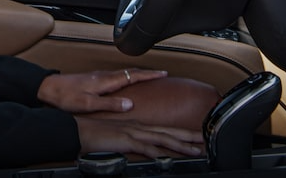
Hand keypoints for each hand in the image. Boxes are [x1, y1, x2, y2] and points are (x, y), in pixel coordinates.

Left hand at [37, 69, 166, 112]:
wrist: (49, 88)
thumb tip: (130, 104)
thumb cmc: (66, 97)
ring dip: (138, 74)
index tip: (163, 73)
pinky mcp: (94, 79)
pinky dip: (128, 76)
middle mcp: (104, 76)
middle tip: (161, 74)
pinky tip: (126, 81)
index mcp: (106, 81)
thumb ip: (110, 104)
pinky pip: (117, 75)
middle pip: (131, 72)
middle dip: (148, 72)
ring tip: (149, 77)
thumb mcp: (89, 104)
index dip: (149, 75)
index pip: (133, 76)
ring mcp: (99, 76)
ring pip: (124, 72)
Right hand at [76, 116, 204, 158]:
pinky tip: (167, 157)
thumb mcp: (119, 140)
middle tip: (205, 140)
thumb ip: (132, 144)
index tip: (195, 137)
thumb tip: (144, 151)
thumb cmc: (96, 136)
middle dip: (189, 136)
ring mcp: (134, 133)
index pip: (165, 130)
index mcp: (138, 127)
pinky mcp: (126, 140)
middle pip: (169, 132)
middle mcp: (139, 128)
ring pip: (163, 139)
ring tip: (196, 150)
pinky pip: (145, 147)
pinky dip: (157, 152)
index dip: (181, 134)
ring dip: (180, 145)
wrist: (80, 131)